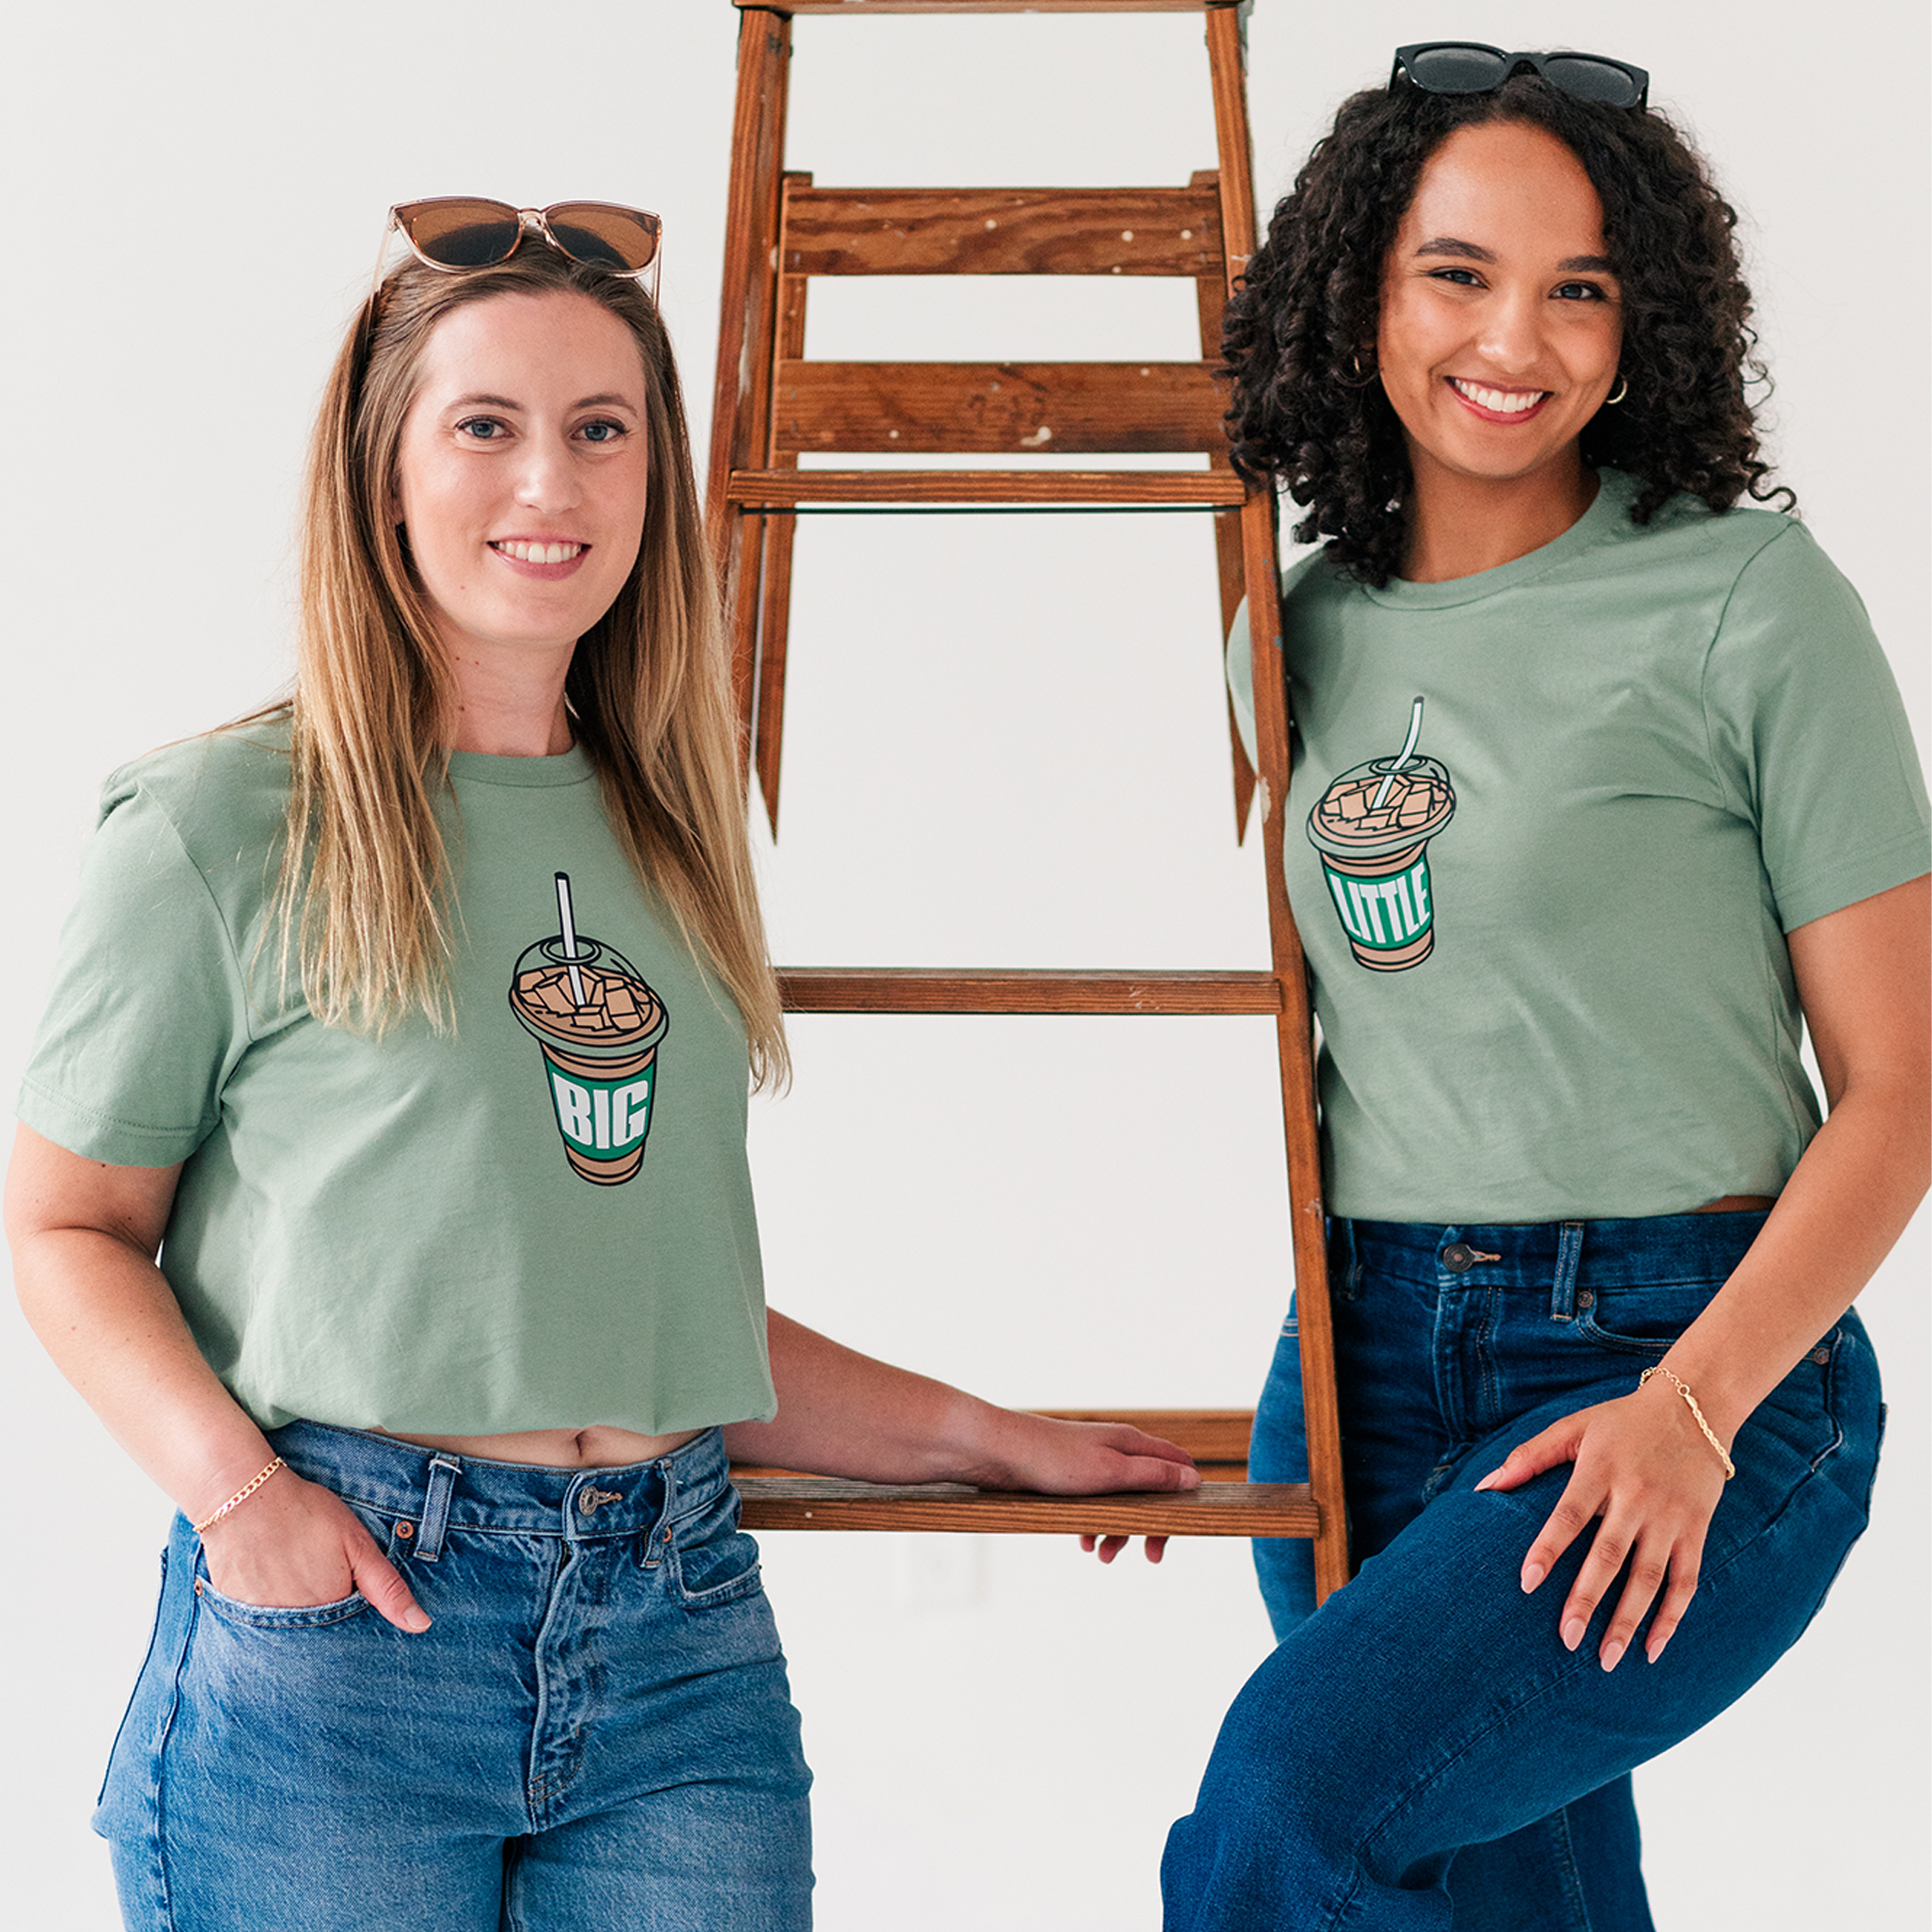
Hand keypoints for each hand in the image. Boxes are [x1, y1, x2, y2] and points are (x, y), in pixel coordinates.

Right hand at [199, 1469, 430, 1632]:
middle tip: (315, 1572)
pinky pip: (259, 1628)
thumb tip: (421, 1626)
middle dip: (325, 1616)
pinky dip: (269, 1610)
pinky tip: (270, 1579)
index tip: (347, 1587)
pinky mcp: (237, 1617)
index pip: (351, 1635)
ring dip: (297, 1614)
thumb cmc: (305, 1514)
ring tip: (292, 1573)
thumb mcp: (356, 1545)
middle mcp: (294, 1629)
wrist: (242, 1498)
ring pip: (290, 1634)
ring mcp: (261, 1626)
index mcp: (330, 1612)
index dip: (354, 1613)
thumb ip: (388, 1588)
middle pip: (319, 1639)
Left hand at [967, 1414, 1198, 1567]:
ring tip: (1102, 1556)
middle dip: (1151, 1525)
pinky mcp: (1072, 1478)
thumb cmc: (1052, 1459)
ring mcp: (1094, 1464)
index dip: (1185, 1497)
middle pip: (1152, 1490)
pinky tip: (1082, 1541)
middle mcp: (1117, 1451)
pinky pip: (1096, 1506)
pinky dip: (1095, 1525)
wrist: (998, 1452)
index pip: (1178, 1465)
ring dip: (1119, 1531)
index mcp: (1132, 1443)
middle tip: (1150, 1557)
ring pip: (1122, 1502)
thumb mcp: (1111, 1472)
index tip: (1177, 1529)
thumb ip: (1153, 1475)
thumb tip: (1193, 1478)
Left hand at [1474, 1380, 1729, 1669]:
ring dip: (1629, 1621)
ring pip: (1649, 1577)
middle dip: (1587, 1600)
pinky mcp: (1696, 1529)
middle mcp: (1636, 1496)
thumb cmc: (1621, 1420)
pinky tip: (1653, 1648)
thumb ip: (1529, 1455)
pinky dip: (1672, 1617)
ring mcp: (1670, 1516)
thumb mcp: (1574, 1426)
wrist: (1694, 1408)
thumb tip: (1485, 1486)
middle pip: (1610, 1556)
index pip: (1569, 1515)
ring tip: (1607, 1659)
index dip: (1548, 1549)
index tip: (1525, 1583)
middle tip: (1565, 1640)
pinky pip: (1686, 1581)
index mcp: (1601, 1469)